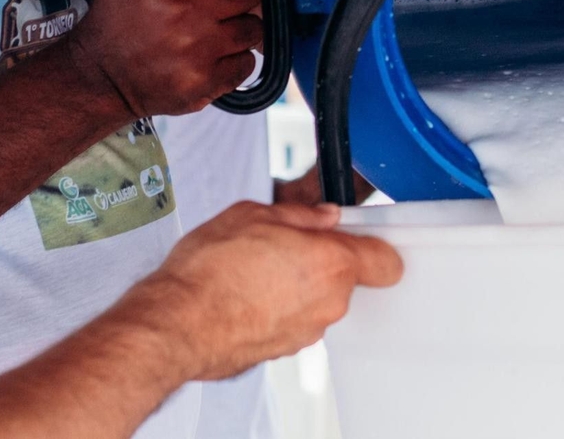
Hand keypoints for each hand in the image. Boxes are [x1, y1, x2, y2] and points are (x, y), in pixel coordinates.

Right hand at [69, 0, 263, 118]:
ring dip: (236, 29)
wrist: (97, 74)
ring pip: (254, 28)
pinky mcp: (202, 83)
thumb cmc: (125, 8)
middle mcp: (180, 7)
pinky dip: (233, 60)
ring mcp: (193, 49)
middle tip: (210, 5)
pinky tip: (205, 57)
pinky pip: (248, 63)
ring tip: (206, 32)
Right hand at [137, 201, 402, 379]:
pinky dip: (278, 307)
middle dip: (322, 259)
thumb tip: (320, 217)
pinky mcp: (284, 350)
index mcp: (332, 264)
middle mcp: (328, 303)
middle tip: (287, 243)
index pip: (386, 261)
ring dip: (298, 284)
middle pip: (346, 278)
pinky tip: (247, 293)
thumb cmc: (210, 272)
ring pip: (317, 299)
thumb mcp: (252, 215)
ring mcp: (307, 331)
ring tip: (258, 268)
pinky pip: (294, 319)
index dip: (373, 245)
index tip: (356, 235)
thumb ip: (299, 215)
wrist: (177, 324)